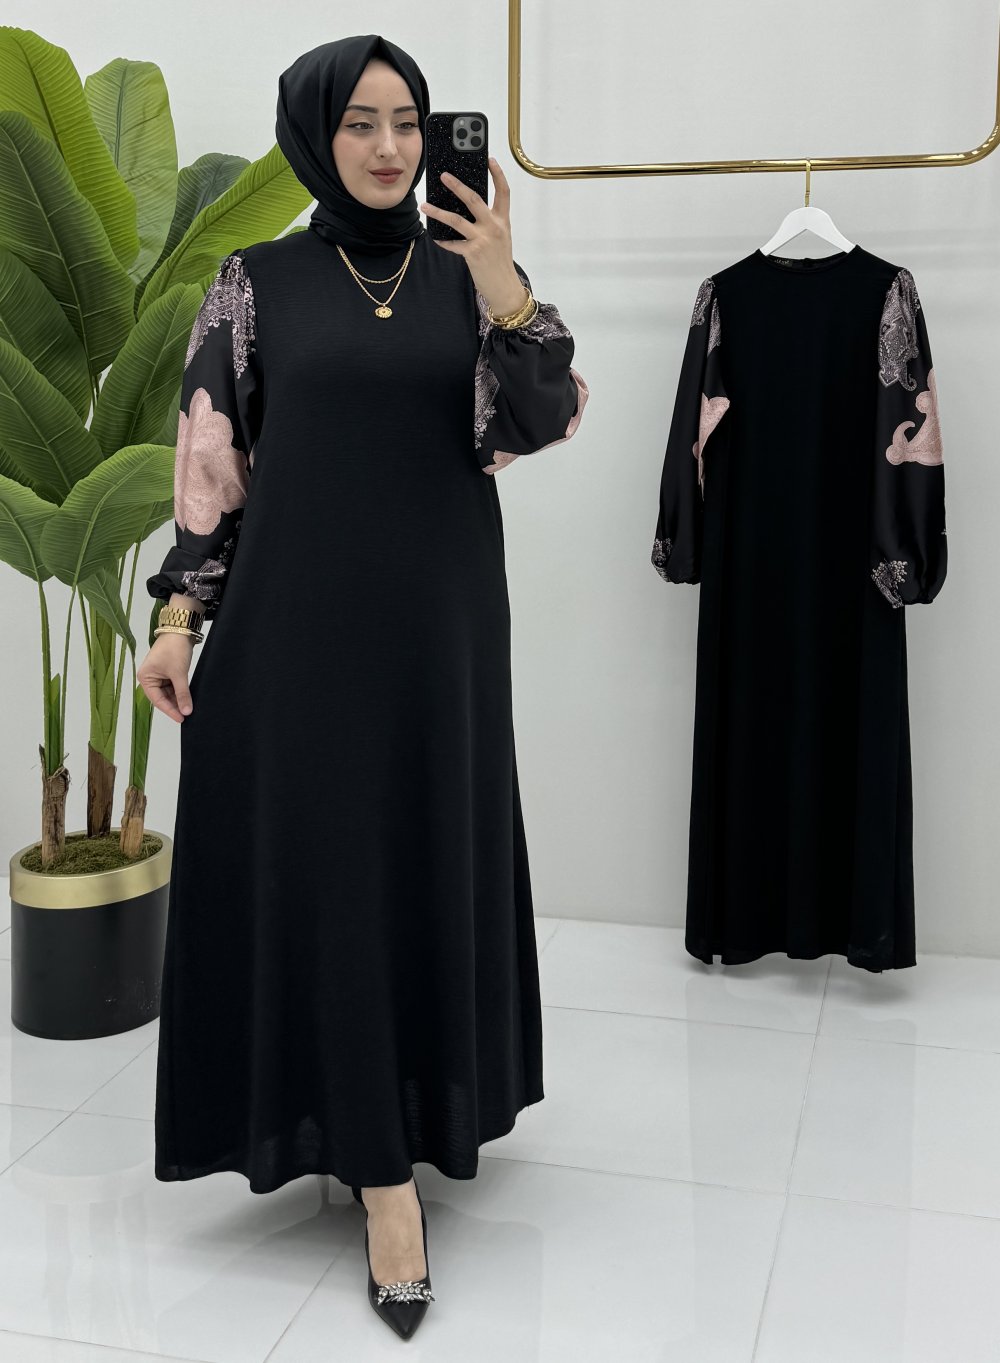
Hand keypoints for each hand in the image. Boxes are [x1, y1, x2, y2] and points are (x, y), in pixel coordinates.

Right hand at [138, 635, 196, 723]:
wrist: (181, 629)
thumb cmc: (174, 648)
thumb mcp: (179, 674)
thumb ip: (182, 694)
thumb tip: (186, 710)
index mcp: (145, 678)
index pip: (157, 700)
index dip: (170, 710)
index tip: (181, 718)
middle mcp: (149, 678)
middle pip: (162, 698)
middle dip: (174, 705)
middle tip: (186, 715)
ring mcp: (158, 675)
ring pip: (168, 693)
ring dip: (178, 699)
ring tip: (188, 708)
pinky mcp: (167, 672)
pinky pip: (173, 687)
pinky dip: (180, 692)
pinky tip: (187, 698)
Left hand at [420, 156, 527, 317]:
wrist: (504, 287)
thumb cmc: (500, 262)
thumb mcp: (500, 238)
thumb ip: (489, 222)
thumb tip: (467, 208)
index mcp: (502, 221)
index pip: (503, 192)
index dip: (498, 174)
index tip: (490, 159)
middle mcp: (494, 227)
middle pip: (474, 199)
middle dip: (457, 186)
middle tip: (443, 176)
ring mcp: (483, 240)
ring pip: (456, 220)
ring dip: (437, 212)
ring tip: (424, 205)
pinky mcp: (472, 253)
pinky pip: (452, 243)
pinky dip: (442, 240)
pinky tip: (435, 237)